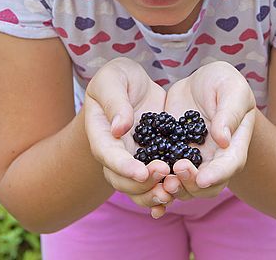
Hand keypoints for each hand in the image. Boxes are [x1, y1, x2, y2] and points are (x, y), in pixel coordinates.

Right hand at [84, 57, 173, 217]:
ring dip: (153, 193)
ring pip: (137, 188)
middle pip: (121, 179)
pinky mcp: (152, 159)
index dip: (123, 166)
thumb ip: (115, 101)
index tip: (142, 172)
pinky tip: (175, 198)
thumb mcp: (112, 79)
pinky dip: (162, 194)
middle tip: (164, 173)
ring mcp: (133, 159)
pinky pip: (153, 182)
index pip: (108, 154)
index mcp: (101, 133)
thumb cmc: (117, 78)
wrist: (133, 83)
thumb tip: (120, 128)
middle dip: (142, 183)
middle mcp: (114, 152)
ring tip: (172, 190)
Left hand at [161, 61, 255, 200]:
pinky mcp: (170, 154)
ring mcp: (190, 160)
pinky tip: (141, 180)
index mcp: (233, 145)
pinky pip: (163, 174)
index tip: (202, 179)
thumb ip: (230, 113)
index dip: (217, 175)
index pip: (229, 165)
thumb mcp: (232, 89)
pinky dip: (153, 182)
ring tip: (157, 176)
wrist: (200, 81)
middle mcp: (213, 160)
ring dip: (171, 187)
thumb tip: (223, 140)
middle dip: (190, 184)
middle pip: (206, 185)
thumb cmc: (224, 82)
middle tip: (175, 172)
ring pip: (183, 186)